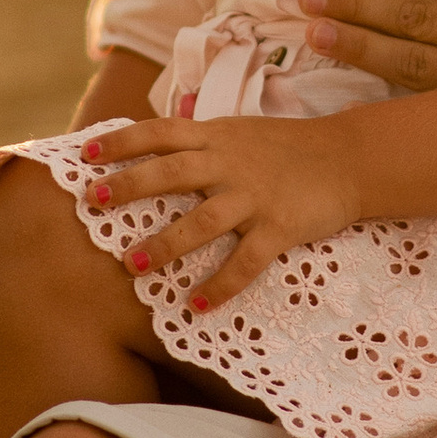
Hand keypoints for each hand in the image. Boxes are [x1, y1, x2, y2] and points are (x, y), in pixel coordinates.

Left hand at [77, 113, 364, 312]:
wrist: (349, 158)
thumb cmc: (289, 147)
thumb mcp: (240, 132)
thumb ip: (201, 142)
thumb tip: (153, 149)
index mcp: (217, 137)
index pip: (161, 132)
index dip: (121, 141)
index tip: (87, 155)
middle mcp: (230, 164)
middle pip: (171, 172)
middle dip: (130, 186)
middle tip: (94, 202)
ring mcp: (255, 197)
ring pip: (201, 222)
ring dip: (164, 244)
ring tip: (132, 265)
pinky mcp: (279, 228)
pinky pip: (246, 262)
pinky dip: (221, 285)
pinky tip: (197, 305)